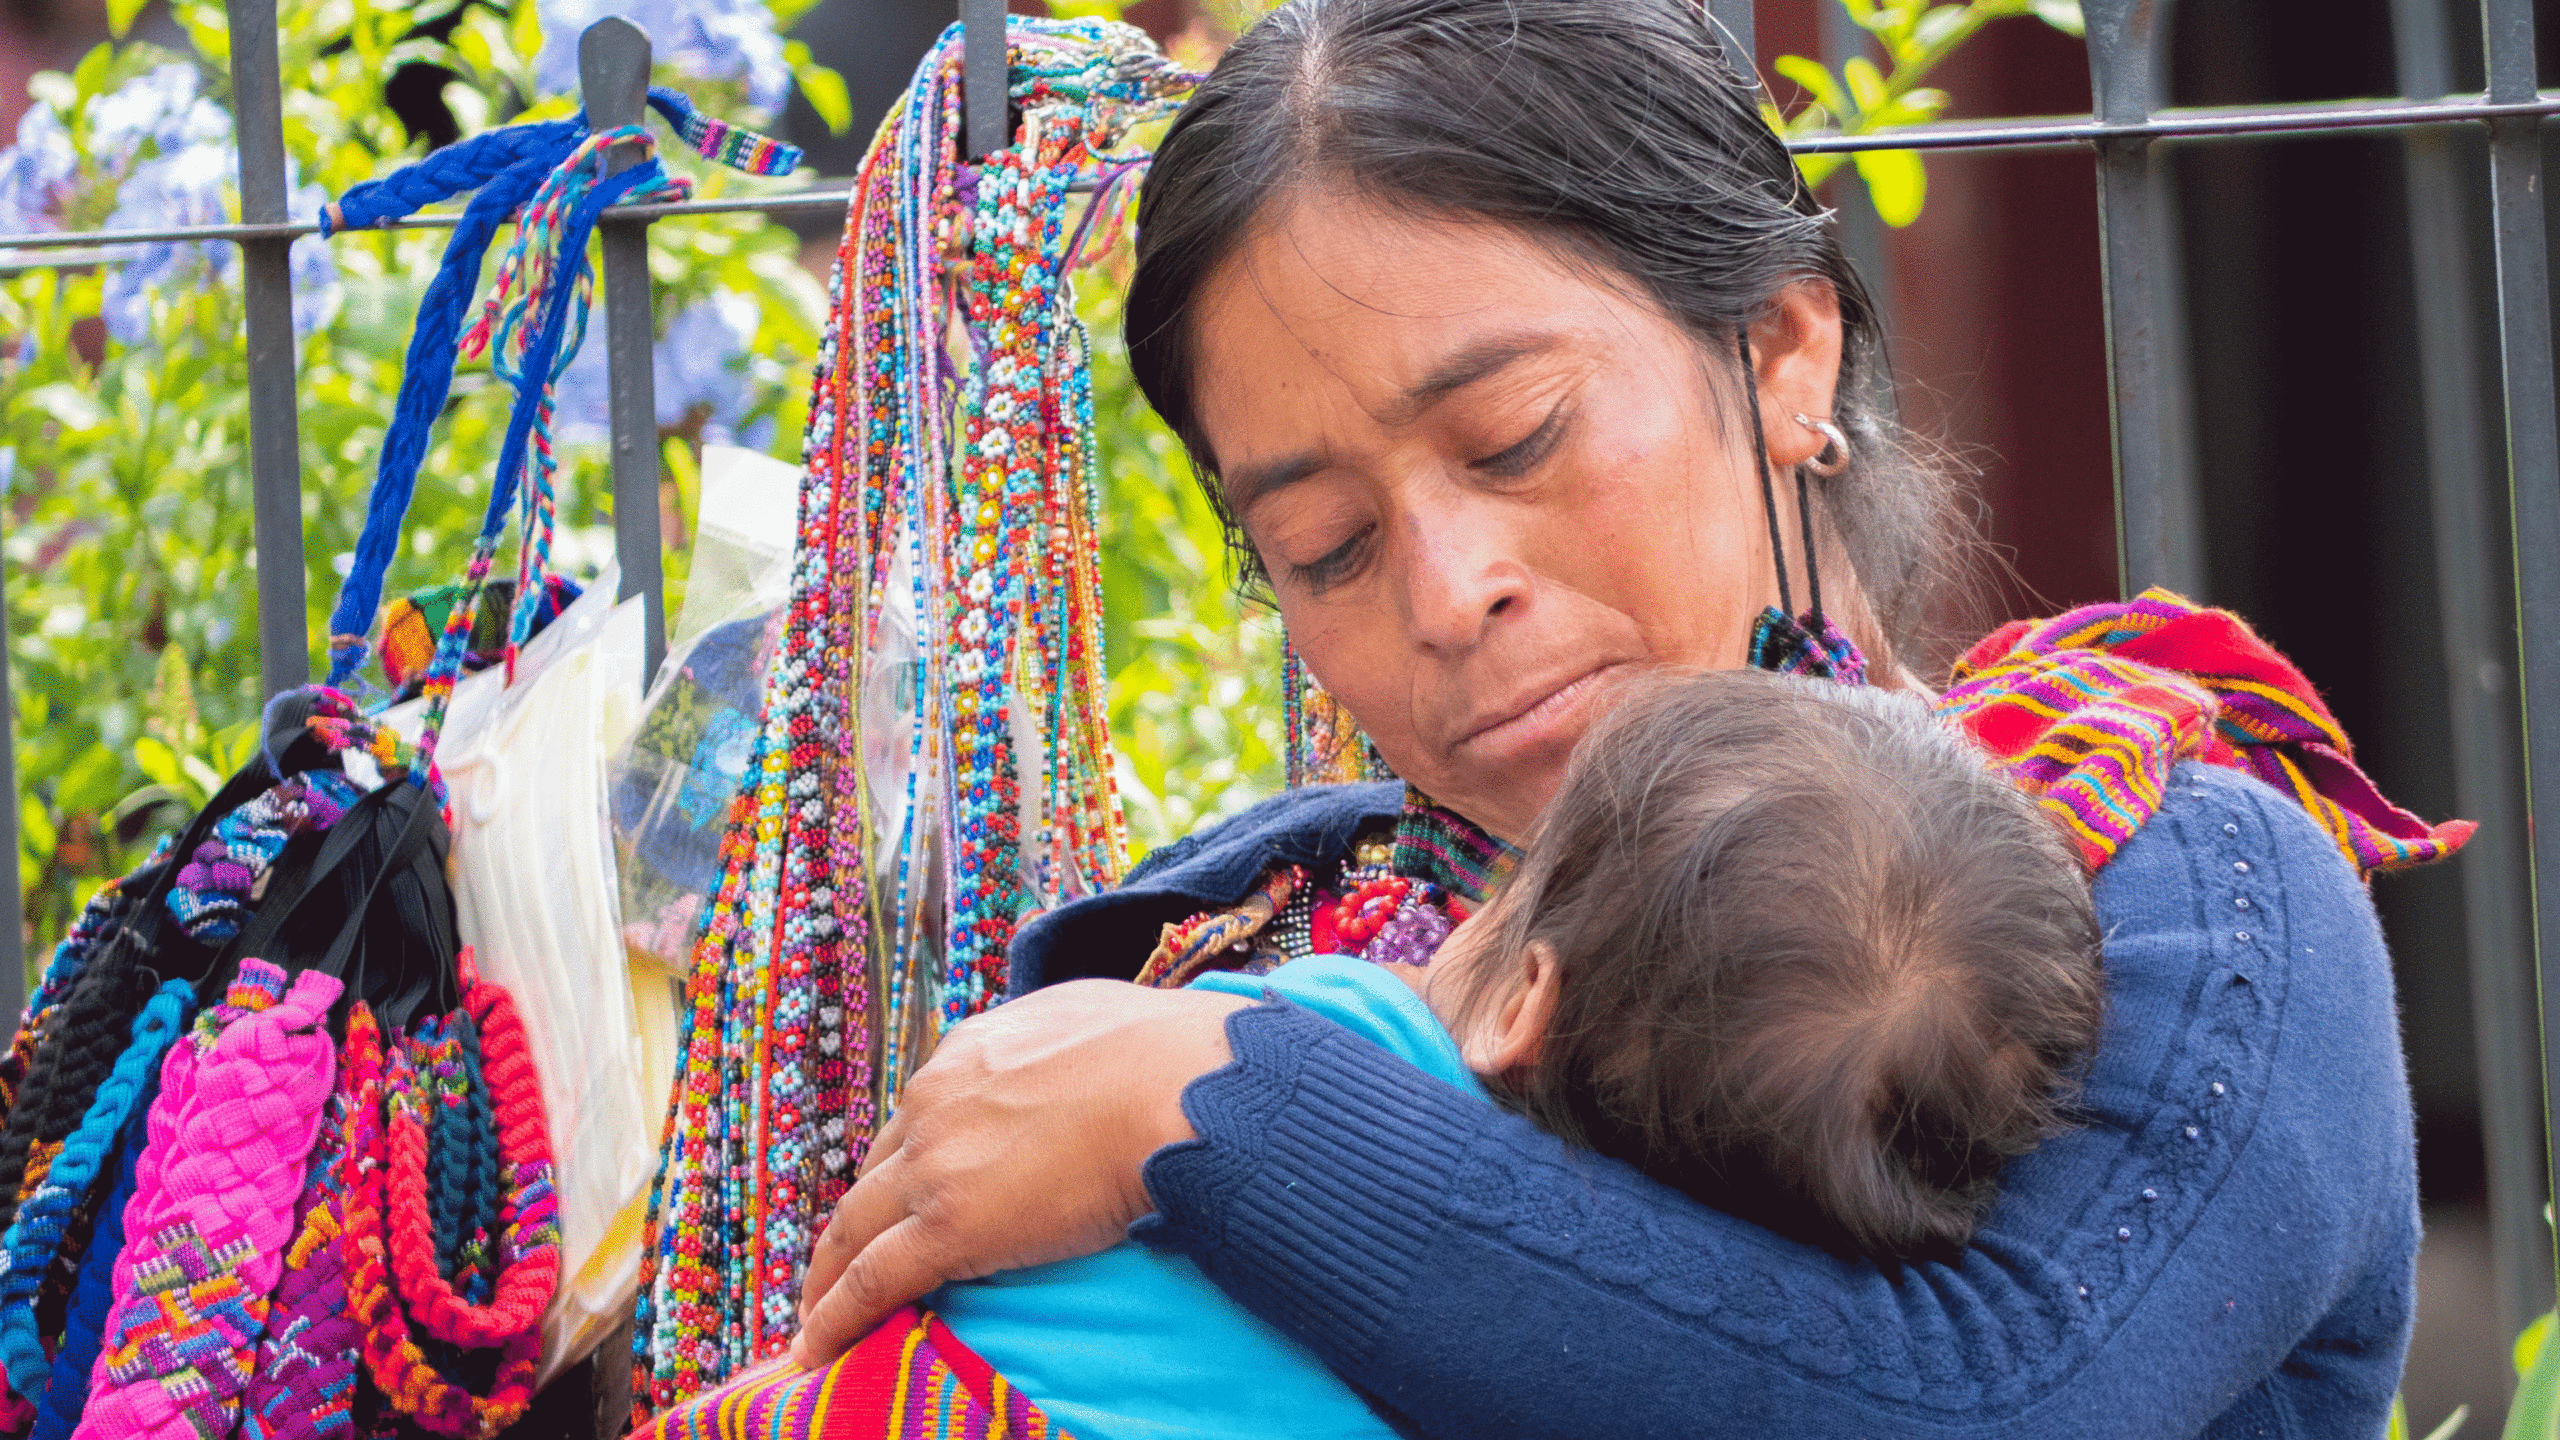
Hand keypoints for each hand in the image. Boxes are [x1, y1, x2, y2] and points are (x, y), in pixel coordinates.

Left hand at [791, 978, 1251, 1365]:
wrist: (1177, 1090)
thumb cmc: (1161, 1053)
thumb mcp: (1085, 1017)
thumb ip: (1054, 1041)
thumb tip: (1071, 1054)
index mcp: (966, 1054)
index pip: (916, 1118)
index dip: (904, 1164)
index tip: (902, 1195)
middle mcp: (934, 1104)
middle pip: (873, 1174)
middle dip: (855, 1221)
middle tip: (840, 1263)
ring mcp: (935, 1166)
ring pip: (854, 1229)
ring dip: (828, 1274)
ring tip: (815, 1313)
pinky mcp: (949, 1229)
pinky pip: (873, 1281)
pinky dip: (839, 1316)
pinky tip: (819, 1347)